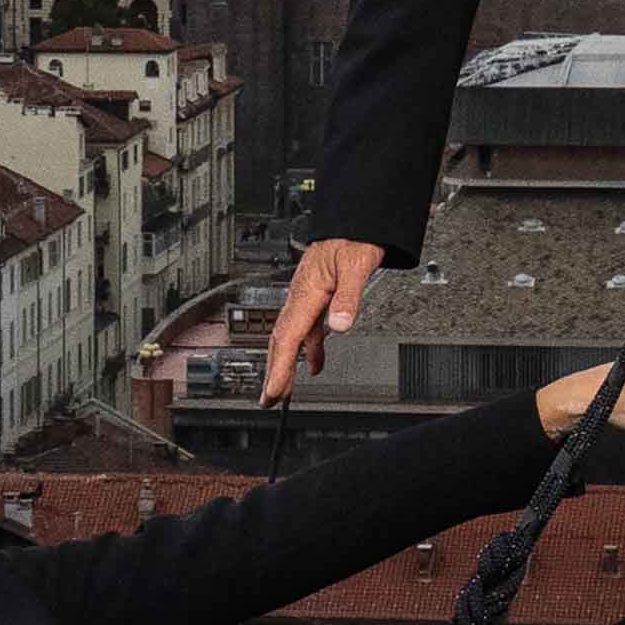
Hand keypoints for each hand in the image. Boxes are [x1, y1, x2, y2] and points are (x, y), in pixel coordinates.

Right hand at [258, 238, 385, 401]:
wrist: (353, 223)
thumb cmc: (352, 239)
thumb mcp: (356, 265)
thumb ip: (348, 298)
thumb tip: (339, 327)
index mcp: (305, 292)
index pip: (287, 337)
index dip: (279, 368)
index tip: (274, 392)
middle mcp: (300, 297)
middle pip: (280, 341)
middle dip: (274, 373)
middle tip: (268, 401)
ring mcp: (306, 299)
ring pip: (291, 338)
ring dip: (287, 365)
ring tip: (285, 391)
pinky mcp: (315, 299)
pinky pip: (306, 331)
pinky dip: (308, 351)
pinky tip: (315, 365)